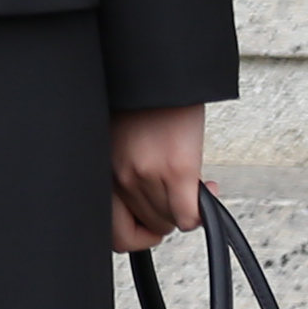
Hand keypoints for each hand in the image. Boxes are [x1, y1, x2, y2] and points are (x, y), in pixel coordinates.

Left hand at [109, 104, 209, 254]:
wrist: (159, 74)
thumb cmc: (141, 102)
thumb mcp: (121, 143)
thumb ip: (128, 174)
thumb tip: (151, 202)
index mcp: (102, 171)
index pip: (113, 231)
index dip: (137, 234)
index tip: (152, 223)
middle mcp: (118, 177)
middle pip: (147, 226)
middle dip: (167, 217)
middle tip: (181, 201)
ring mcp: (145, 175)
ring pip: (168, 222)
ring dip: (183, 211)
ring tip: (194, 188)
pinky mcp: (175, 169)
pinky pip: (186, 216)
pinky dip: (197, 213)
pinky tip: (205, 191)